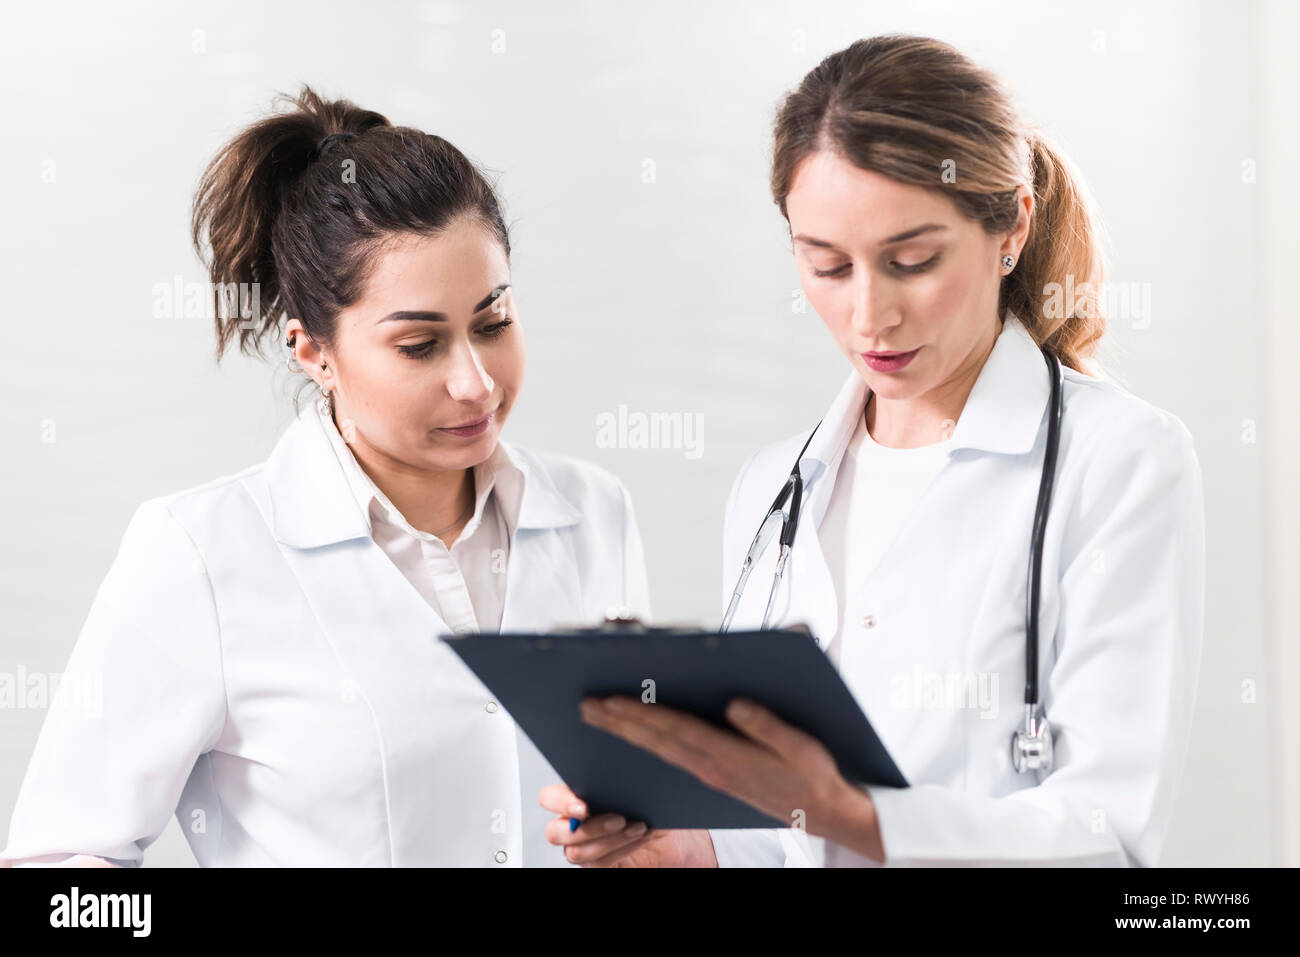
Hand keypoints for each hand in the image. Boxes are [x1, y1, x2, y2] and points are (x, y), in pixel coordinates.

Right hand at [538, 783, 717, 866]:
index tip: (584, 805)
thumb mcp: (645, 787)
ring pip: (576, 852)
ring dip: (610, 840)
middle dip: (588, 827)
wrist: (676, 838)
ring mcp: (584, 848)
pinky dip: (621, 850)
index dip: (560, 801)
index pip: (550, 798)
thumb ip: (623, 778)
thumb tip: (618, 773)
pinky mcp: (598, 866)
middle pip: (554, 832)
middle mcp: (574, 825)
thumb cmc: (657, 807)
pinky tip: (640, 836)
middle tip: (619, 819)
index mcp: (577, 796)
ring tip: (637, 826)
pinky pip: (597, 864)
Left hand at [579, 695, 884, 862]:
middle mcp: (712, 768)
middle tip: (586, 707)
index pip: (671, 730)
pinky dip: (649, 744)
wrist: (825, 812)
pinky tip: (639, 738)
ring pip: (659, 751)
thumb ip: (765, 725)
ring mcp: (710, 777)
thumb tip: (735, 704)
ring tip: (600, 718)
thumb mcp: (798, 745)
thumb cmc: (813, 775)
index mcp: (727, 757)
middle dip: (617, 723)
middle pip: (655, 741)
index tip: (608, 701)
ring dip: (627, 733)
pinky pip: (672, 758)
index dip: (637, 714)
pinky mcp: (715, 780)